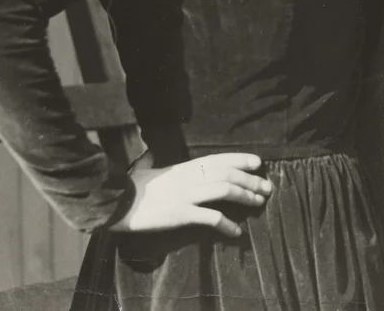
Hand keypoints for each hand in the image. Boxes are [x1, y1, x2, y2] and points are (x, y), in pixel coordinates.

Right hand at [109, 152, 272, 235]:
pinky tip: (236, 232)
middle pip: (228, 174)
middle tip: (267, 187)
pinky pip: (210, 217)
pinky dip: (226, 225)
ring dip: (245, 196)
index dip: (241, 159)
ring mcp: (186, 195)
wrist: (116, 204)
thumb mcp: (144, 169)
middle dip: (251, 180)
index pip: (219, 159)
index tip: (258, 163)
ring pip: (224, 190)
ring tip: (259, 203)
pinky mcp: (181, 214)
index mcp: (184, 167)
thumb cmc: (130, 188)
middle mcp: (189, 177)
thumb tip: (150, 152)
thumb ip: (151, 160)